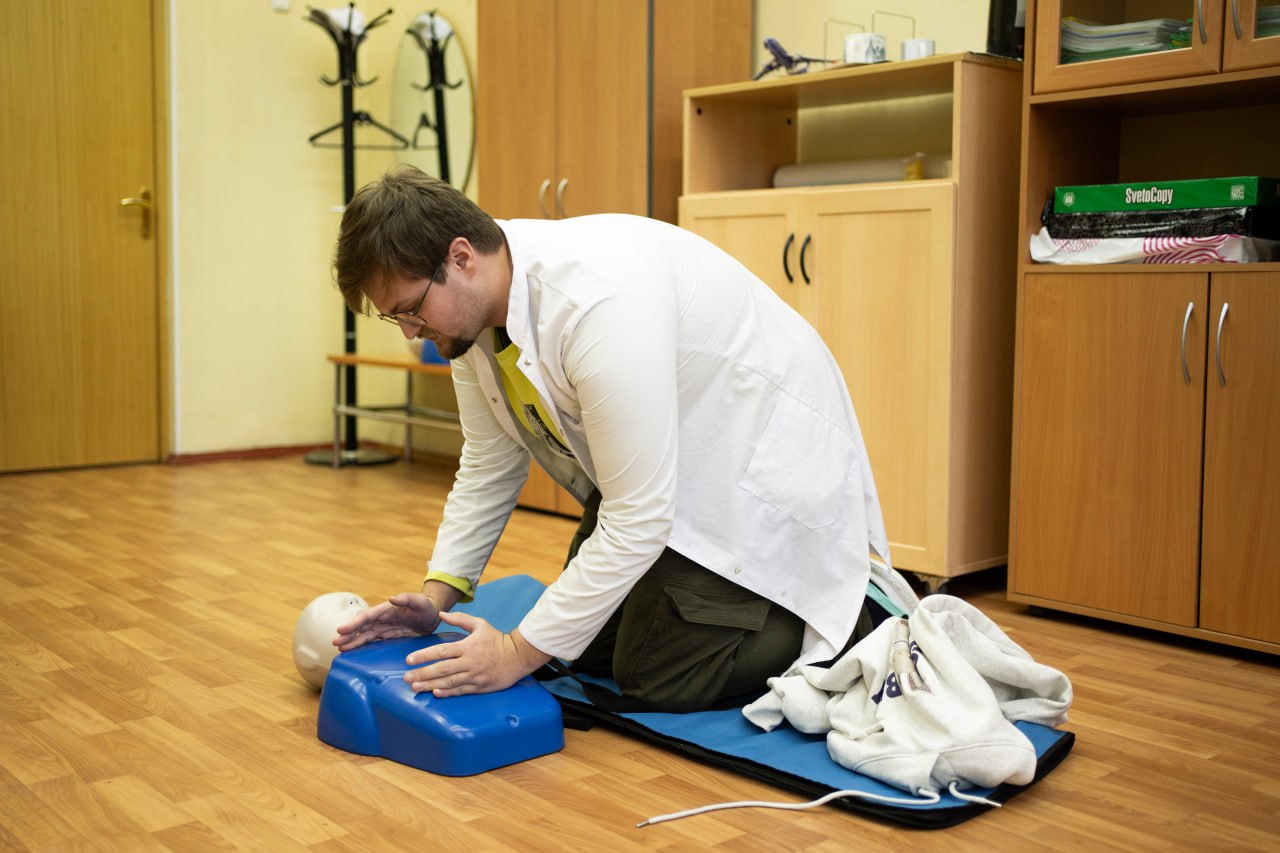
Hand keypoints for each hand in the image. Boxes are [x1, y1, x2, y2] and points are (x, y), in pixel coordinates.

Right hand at [333, 592, 440, 651]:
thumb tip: (392, 598)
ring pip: (366, 636)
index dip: (354, 623)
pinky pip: (374, 642)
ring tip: (340, 649)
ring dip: (353, 642)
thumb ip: (407, 598)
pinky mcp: (389, 637)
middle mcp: (383, 619)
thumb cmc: (426, 606)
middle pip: (363, 628)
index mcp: (386, 609)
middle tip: (335, 643)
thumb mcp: (419, 601)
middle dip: (349, 635)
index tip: (341, 629)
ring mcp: (385, 628)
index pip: (367, 617)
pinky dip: (363, 647)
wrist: (433, 615)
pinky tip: (354, 652)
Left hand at [403, 611, 551, 697]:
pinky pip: (461, 691)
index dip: (424, 655)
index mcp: (468, 646)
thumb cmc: (497, 639)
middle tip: (406, 677)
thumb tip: (442, 614)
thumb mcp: (480, 624)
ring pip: (449, 682)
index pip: (442, 651)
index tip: (409, 659)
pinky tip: (436, 693)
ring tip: (415, 687)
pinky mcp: (480, 687)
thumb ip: (460, 619)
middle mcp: (469, 662)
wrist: (518, 656)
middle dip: (422, 673)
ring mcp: (475, 676)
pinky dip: (448, 693)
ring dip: (430, 685)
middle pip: (442, 669)